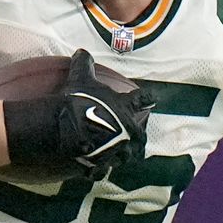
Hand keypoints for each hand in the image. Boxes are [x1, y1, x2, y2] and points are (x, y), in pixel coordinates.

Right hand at [2, 49, 153, 179]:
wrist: (69, 130)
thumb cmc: (79, 101)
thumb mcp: (81, 77)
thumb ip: (84, 64)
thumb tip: (81, 52)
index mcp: (127, 109)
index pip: (143, 100)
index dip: (148, 99)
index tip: (153, 99)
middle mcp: (128, 132)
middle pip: (141, 136)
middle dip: (139, 137)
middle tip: (136, 137)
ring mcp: (116, 151)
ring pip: (125, 157)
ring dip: (122, 155)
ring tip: (117, 154)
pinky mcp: (101, 166)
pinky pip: (102, 170)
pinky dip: (98, 169)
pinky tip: (94, 168)